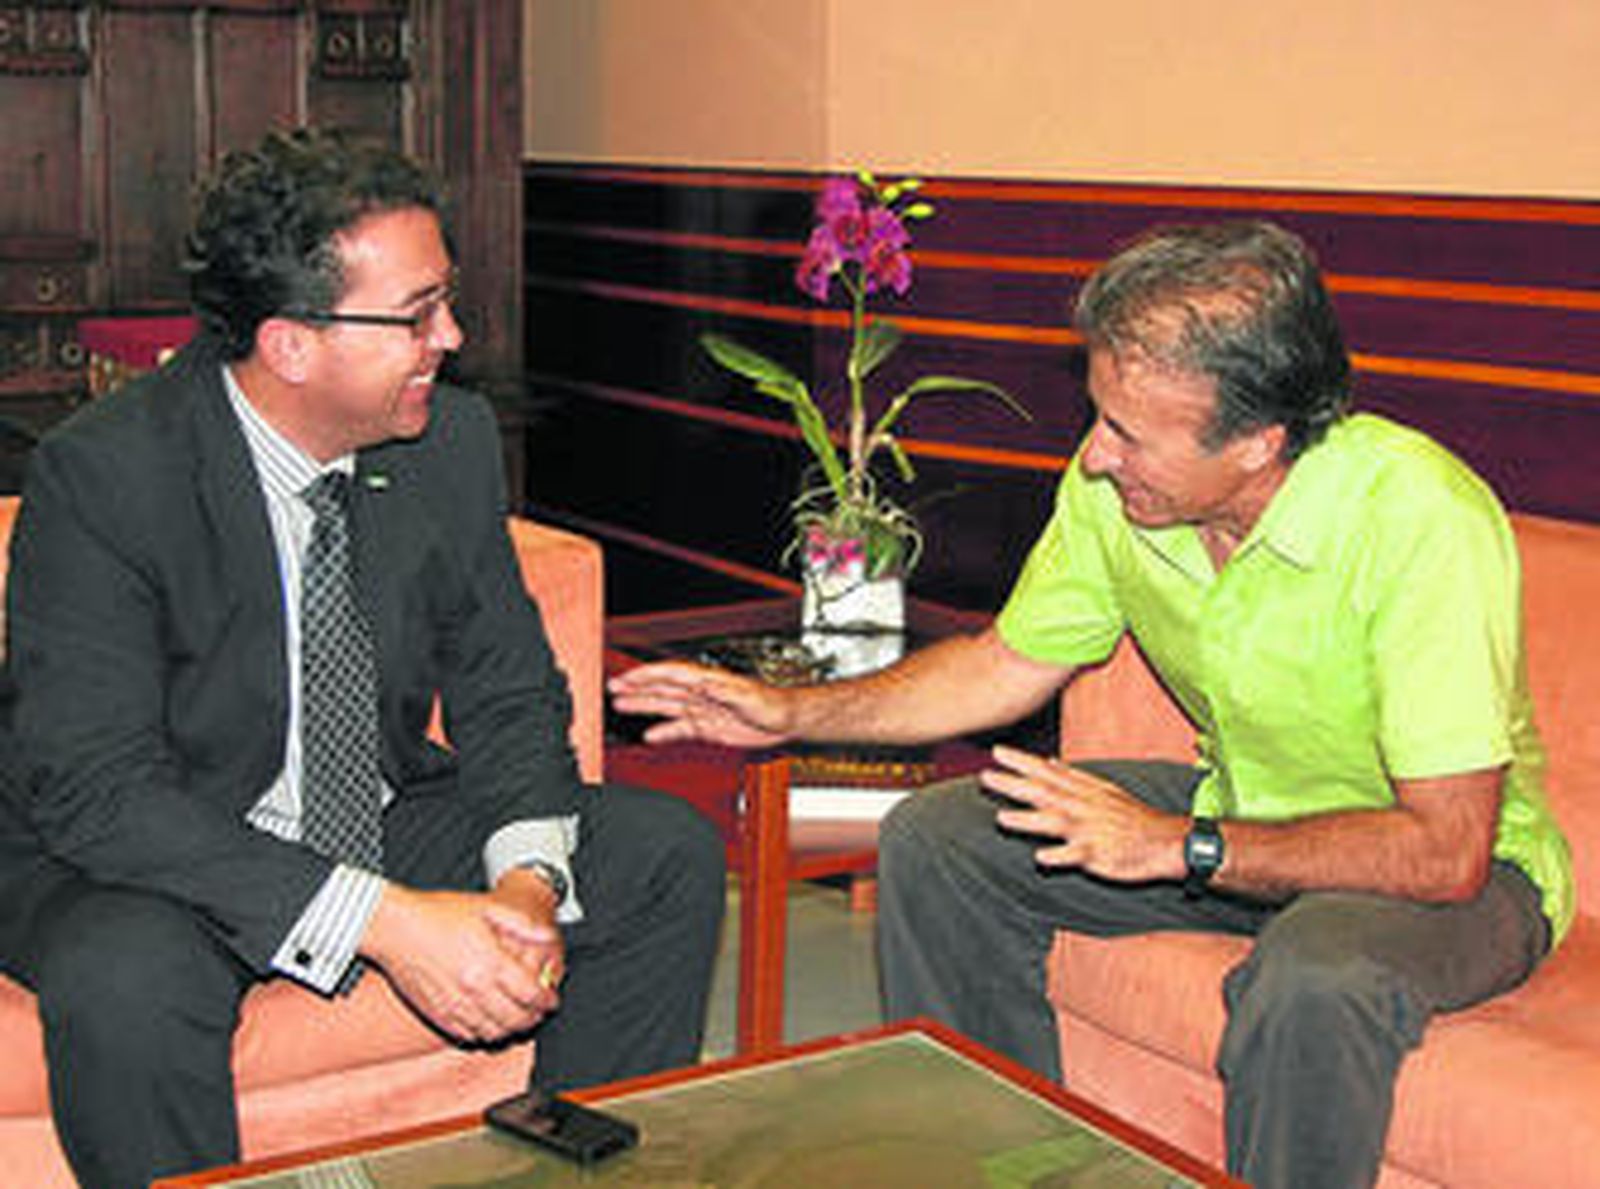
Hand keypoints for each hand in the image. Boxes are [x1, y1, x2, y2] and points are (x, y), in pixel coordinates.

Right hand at [362, 884, 562, 1041]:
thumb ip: (521, 924)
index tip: (551, 1000)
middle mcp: (474, 989)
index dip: (547, 1000)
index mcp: (491, 963)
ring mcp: (454, 1006)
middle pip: (516, 1019)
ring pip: (494, 1033)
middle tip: (538, 1012)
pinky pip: (467, 1035)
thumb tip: (547, 936)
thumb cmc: (438, 914)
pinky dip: (484, 1034)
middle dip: (534, 1018)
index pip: (531, 994)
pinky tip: (488, 1023)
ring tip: (517, 1019)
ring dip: (511, 1030)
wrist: (396, 928)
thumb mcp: (487, 908)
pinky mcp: (437, 1014)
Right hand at [608, 660, 794, 747]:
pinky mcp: (708, 727)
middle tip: (613, 689)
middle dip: (637, 688)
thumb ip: (723, 690)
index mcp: (708, 681)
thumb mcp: (746, 695)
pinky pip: (680, 728)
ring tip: (622, 705)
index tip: (626, 678)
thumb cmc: (770, 703)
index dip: (646, 675)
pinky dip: (664, 732)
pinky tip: (650, 735)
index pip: (670, 675)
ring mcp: (703, 710)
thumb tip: (702, 684)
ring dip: (644, 705)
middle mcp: (701, 694)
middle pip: (662, 688)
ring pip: (666, 706)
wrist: (784, 720)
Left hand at [980, 745, 1186, 882]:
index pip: (1046, 773)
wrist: (1166, 841)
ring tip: (1001, 818)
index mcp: (1082, 791)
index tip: (997, 752)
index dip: (1021, 762)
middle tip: (985, 776)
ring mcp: (1089, 831)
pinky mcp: (1099, 855)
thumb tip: (1048, 761)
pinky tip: (1040, 858)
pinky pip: (1077, 856)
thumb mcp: (1103, 790)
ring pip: (1055, 822)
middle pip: (1043, 793)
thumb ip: (1072, 776)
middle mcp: (1082, 807)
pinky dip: (1060, 856)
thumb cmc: (1131, 817)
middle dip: (1014, 784)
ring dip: (1027, 820)